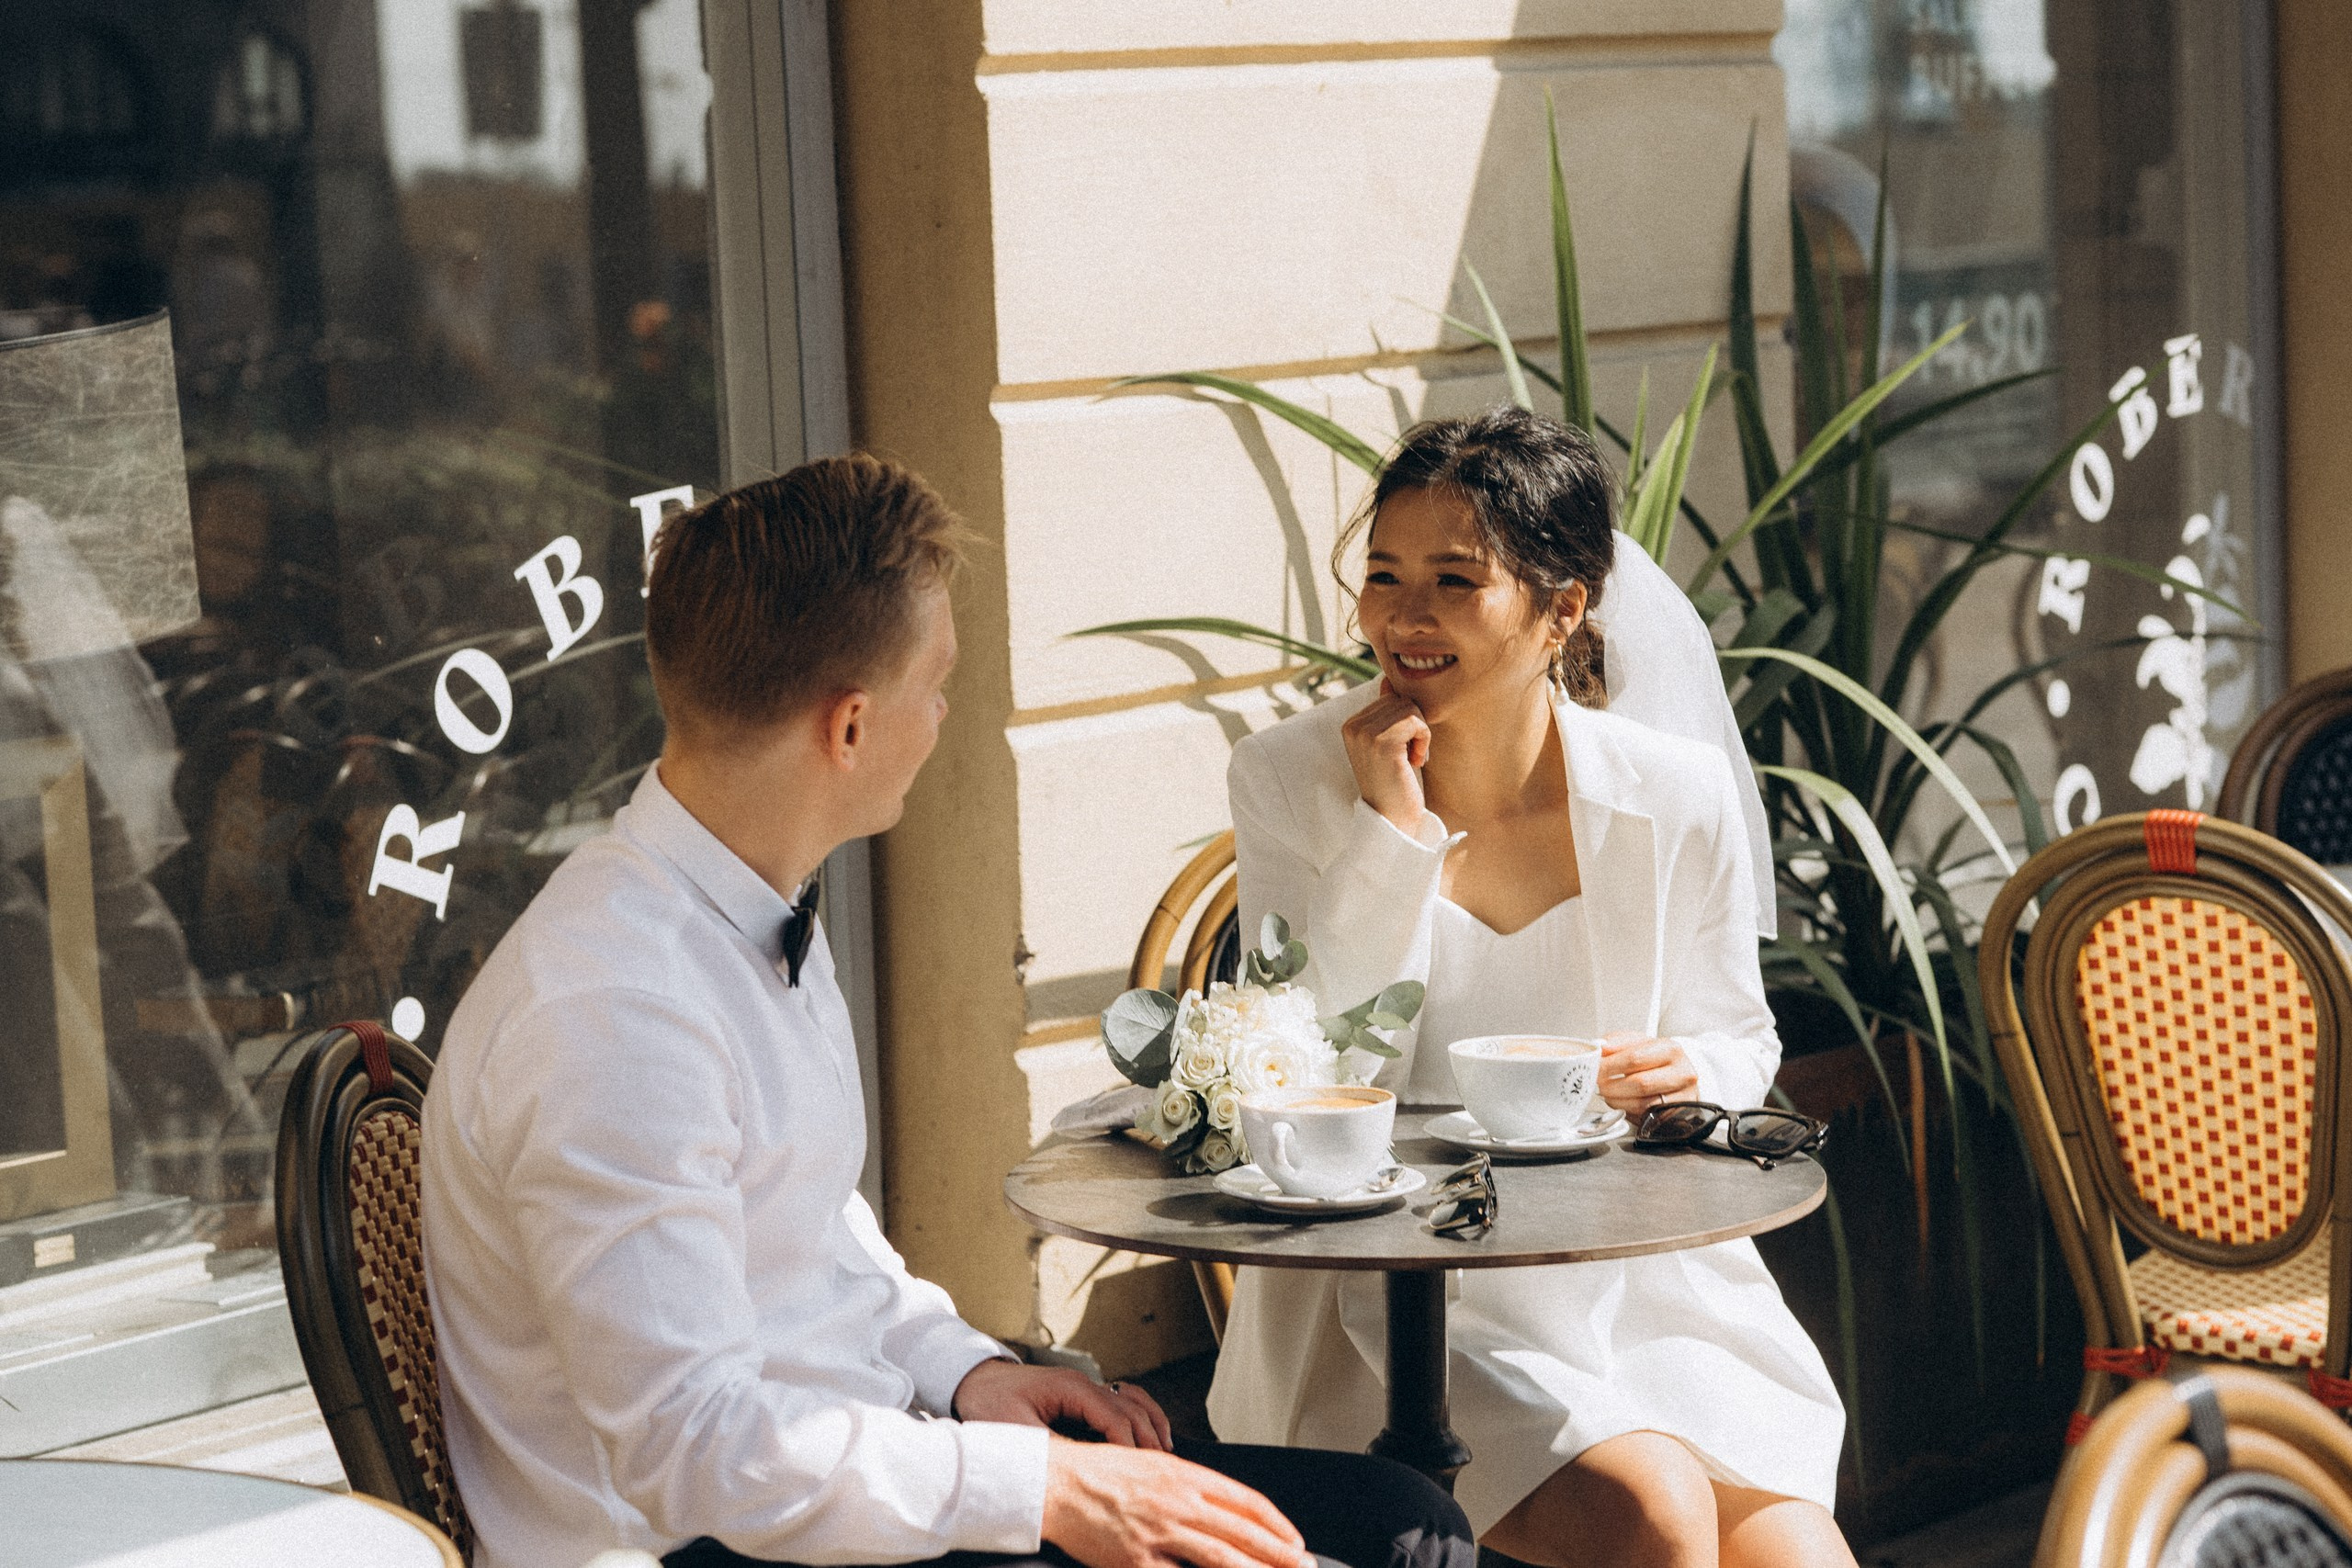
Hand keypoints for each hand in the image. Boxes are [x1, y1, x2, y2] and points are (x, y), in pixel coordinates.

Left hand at [951, 1360, 1172, 1448]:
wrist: (972, 1382)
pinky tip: (1147, 1431)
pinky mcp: (1081, 1396)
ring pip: (1133, 1400)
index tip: (1136, 1472)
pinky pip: (1121, 1400)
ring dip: (1150, 1423)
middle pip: (1131, 1409)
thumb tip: (1083, 1467)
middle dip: (1148, 1439)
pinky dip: (1139, 1414)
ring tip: (1165, 1451)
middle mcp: (1083, 1384)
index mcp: (1070, 1388)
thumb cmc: (989, 1403)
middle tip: (1160, 1470)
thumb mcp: (1017, 1431)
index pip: (1114, 1417)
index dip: (1129, 1446)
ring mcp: (1084, 1387)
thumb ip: (1052, 1447)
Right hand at [1043, 1436, 1311, 1567]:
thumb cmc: (1101, 1472)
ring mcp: (1159, 1534)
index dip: (1277, 1524)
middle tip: (1303, 1565)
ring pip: (1220, 1557)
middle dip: (1280, 1554)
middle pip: (1242, 1533)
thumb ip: (1190, 1486)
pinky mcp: (1137, 1560)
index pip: (1246, 1502)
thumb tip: (1224, 1509)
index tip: (1295, 1540)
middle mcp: (1178, 1502)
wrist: (1058, 1482)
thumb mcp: (1153, 1464)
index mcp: (1185, 1475)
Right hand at [1341, 681, 1431, 834]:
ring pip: (1409, 707)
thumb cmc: (1396, 782)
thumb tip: (1387, 681)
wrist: (1392, 818)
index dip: (1406, 722)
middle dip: (1414, 725)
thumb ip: (1387, 713)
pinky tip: (1416, 761)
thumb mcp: (1389, 743)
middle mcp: (1353, 726)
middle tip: (1408, 756)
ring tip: (1411, 758)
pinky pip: (1415, 720)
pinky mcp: (1381, 742)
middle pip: (1400, 699)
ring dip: (1420, 733)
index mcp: (1351, 724)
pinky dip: (1424, 739)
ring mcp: (1364, 733)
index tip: (1402, 751)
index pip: (1390, 698)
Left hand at [1597, 1032, 1697, 1113]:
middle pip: (1640, 1083)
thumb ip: (1617, 1042)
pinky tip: (1622, 1103)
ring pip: (1643, 1104)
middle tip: (1598, 1084)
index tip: (1594, 1068)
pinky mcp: (1679, 1115)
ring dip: (1617, 1101)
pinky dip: (1629, 1111)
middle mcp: (1682, 1073)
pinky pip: (1647, 1117)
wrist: (1678, 1076)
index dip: (1609, 1065)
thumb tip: (1599, 1047)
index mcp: (1671, 1049)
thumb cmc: (1655, 1060)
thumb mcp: (1638, 1043)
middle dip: (1611, 1085)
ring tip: (1608, 1093)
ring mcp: (1684, 1096)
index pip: (1635, 1058)